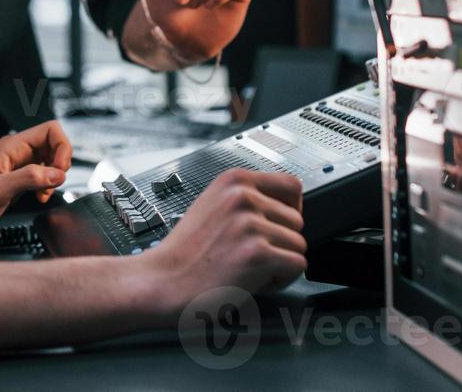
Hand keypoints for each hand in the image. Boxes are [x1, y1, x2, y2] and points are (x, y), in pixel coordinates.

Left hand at [0, 122, 71, 234]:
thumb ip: (29, 179)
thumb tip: (57, 174)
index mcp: (11, 147)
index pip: (50, 130)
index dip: (63, 148)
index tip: (60, 170)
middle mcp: (14, 152)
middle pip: (53, 144)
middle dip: (60, 164)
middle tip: (53, 183)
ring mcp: (14, 166)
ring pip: (48, 161)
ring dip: (53, 177)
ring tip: (43, 193)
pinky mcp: (14, 180)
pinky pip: (39, 175)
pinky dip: (45, 186)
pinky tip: (37, 196)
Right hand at [145, 168, 306, 299]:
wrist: (162, 281)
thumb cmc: (184, 252)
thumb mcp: (212, 205)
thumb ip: (245, 199)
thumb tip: (284, 205)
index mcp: (234, 180)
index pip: (292, 185)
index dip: (290, 210)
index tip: (276, 226)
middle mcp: (244, 196)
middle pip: (297, 220)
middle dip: (280, 242)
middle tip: (250, 254)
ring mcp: (251, 224)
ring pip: (299, 245)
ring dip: (279, 263)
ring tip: (248, 267)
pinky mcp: (258, 253)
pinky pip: (297, 266)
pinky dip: (280, 280)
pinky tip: (253, 280)